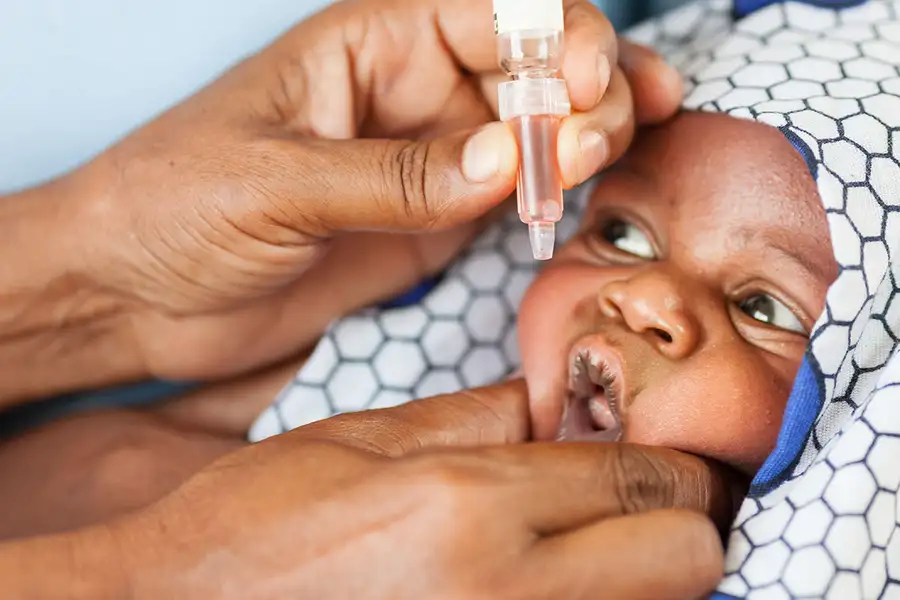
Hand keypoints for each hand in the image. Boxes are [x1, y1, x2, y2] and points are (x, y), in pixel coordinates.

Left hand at [59, 0, 681, 383]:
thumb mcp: (274, 183)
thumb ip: (393, 176)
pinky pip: (508, 200)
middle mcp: (408, 95)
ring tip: (608, 161)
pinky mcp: (428, 225)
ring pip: (532, 133)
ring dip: (584, 139)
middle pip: (528, 70)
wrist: (134, 294)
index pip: (489, 11)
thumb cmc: (171, 205)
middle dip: (583, 90)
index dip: (553, 35)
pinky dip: (554, 196)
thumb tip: (505, 161)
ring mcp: (426, 162)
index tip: (585, 84)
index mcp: (368, 47)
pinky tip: (586, 196)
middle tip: (600, 138)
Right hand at [102, 381, 735, 599]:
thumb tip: (557, 403)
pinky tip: (539, 589)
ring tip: (581, 555)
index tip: (660, 459)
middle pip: (685, 557)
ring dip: (644, 581)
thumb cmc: (251, 526)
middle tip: (633, 513)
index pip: (642, 477)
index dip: (670, 463)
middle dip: (680, 526)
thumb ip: (472, 417)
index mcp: (468, 502)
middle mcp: (505, 593)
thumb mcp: (358, 439)